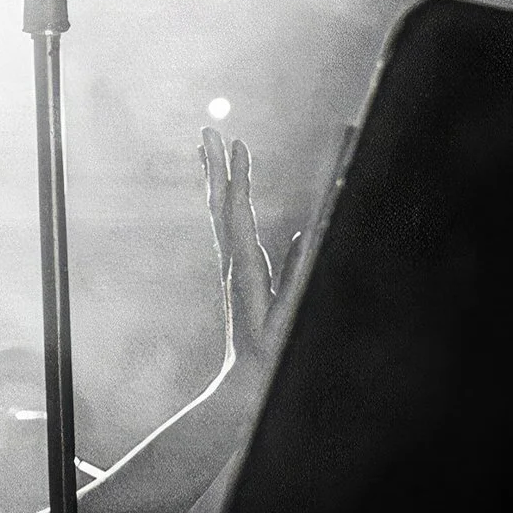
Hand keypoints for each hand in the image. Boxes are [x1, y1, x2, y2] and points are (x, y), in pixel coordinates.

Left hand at [202, 126, 304, 371]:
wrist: (245, 382)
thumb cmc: (273, 352)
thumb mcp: (288, 314)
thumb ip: (295, 276)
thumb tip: (304, 233)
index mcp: (243, 267)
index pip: (237, 212)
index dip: (238, 176)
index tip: (237, 143)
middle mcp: (232, 261)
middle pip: (220, 205)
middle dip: (215, 166)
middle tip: (207, 130)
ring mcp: (231, 266)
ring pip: (221, 214)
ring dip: (217, 179)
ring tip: (210, 150)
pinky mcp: (237, 273)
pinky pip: (229, 227)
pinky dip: (229, 201)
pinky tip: (233, 194)